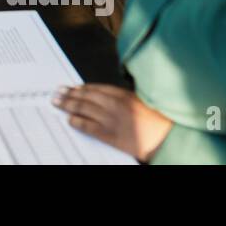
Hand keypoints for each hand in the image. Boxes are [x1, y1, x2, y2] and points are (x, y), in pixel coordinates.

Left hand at [52, 84, 173, 161]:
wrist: (168, 138)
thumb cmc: (157, 119)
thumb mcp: (140, 100)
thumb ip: (121, 97)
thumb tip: (101, 97)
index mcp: (123, 94)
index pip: (95, 88)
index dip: (80, 88)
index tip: (71, 87)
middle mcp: (115, 104)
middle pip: (86, 96)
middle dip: (69, 94)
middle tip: (57, 92)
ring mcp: (112, 119)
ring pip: (84, 109)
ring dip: (68, 105)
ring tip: (58, 102)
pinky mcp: (112, 135)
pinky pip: (89, 126)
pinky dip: (78, 122)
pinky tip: (70, 119)